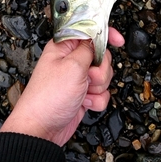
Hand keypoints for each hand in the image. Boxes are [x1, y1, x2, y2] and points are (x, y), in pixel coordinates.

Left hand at [0, 28, 123, 145]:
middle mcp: (71, 60)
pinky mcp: (83, 94)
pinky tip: (84, 103)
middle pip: (102, 55)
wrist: (42, 129)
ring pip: (104, 75)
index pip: (89, 32)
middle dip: (101, 69)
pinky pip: (102, 93)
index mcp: (64, 46)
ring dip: (98, 86)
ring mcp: (78, 78)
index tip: (118, 40)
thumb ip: (88, 49)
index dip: (105, 34)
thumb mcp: (72, 65)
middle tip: (88, 76)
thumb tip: (97, 39)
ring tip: (83, 91)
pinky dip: (97, 100)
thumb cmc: (47, 97)